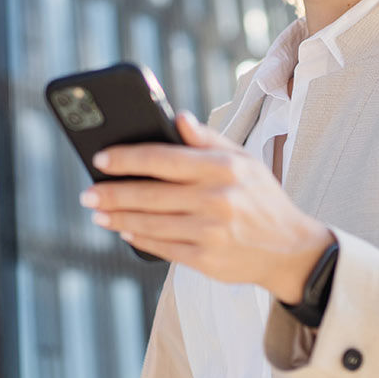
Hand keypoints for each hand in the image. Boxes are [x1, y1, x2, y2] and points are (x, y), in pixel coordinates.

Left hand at [80, 112, 334, 303]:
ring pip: (151, 224)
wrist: (291, 249)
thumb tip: (177, 116)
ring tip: (98, 212)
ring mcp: (212, 233)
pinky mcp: (207, 260)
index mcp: (225, 169)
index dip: (128, 158)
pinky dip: (139, 239)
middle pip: (150, 194)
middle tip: (87, 192)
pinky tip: (124, 231)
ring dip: (118, 218)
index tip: (100, 158)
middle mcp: (218, 200)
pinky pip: (163, 248)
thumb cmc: (262, 199)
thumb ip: (209, 139)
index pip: (164, 158)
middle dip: (112, 193)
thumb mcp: (245, 161)